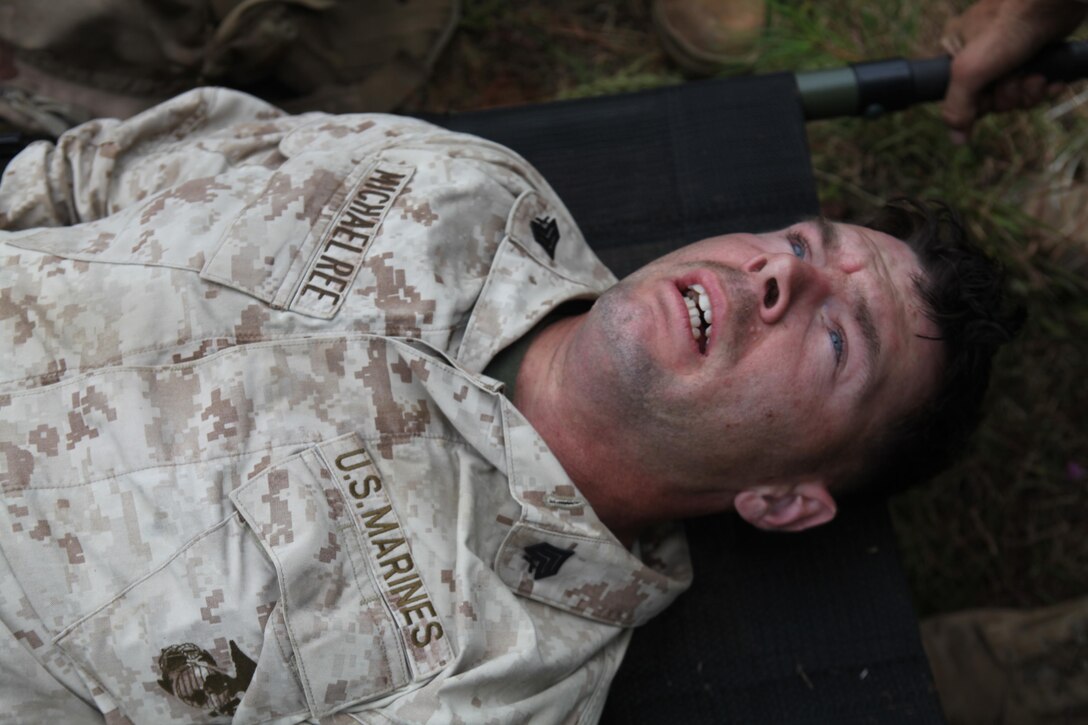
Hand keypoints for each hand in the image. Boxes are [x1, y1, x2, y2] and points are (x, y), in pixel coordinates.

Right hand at [941, 0, 1087, 142]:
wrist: (1053, 2)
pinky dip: (1044, 86)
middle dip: (1007, 96)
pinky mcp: (1036, 53)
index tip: (987, 97)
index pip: (960, 94)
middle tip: (1016, 82)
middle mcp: (981, 52)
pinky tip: (1050, 80)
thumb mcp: (969, 72)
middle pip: (990, 97)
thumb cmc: (1008, 28)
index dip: (977, 104)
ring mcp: (1010, 53)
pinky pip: (1035, 83)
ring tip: (1036, 77)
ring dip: (1028, 92)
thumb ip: (956, 107)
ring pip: (1015, 92)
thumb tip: (956, 139)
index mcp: (956, 51)